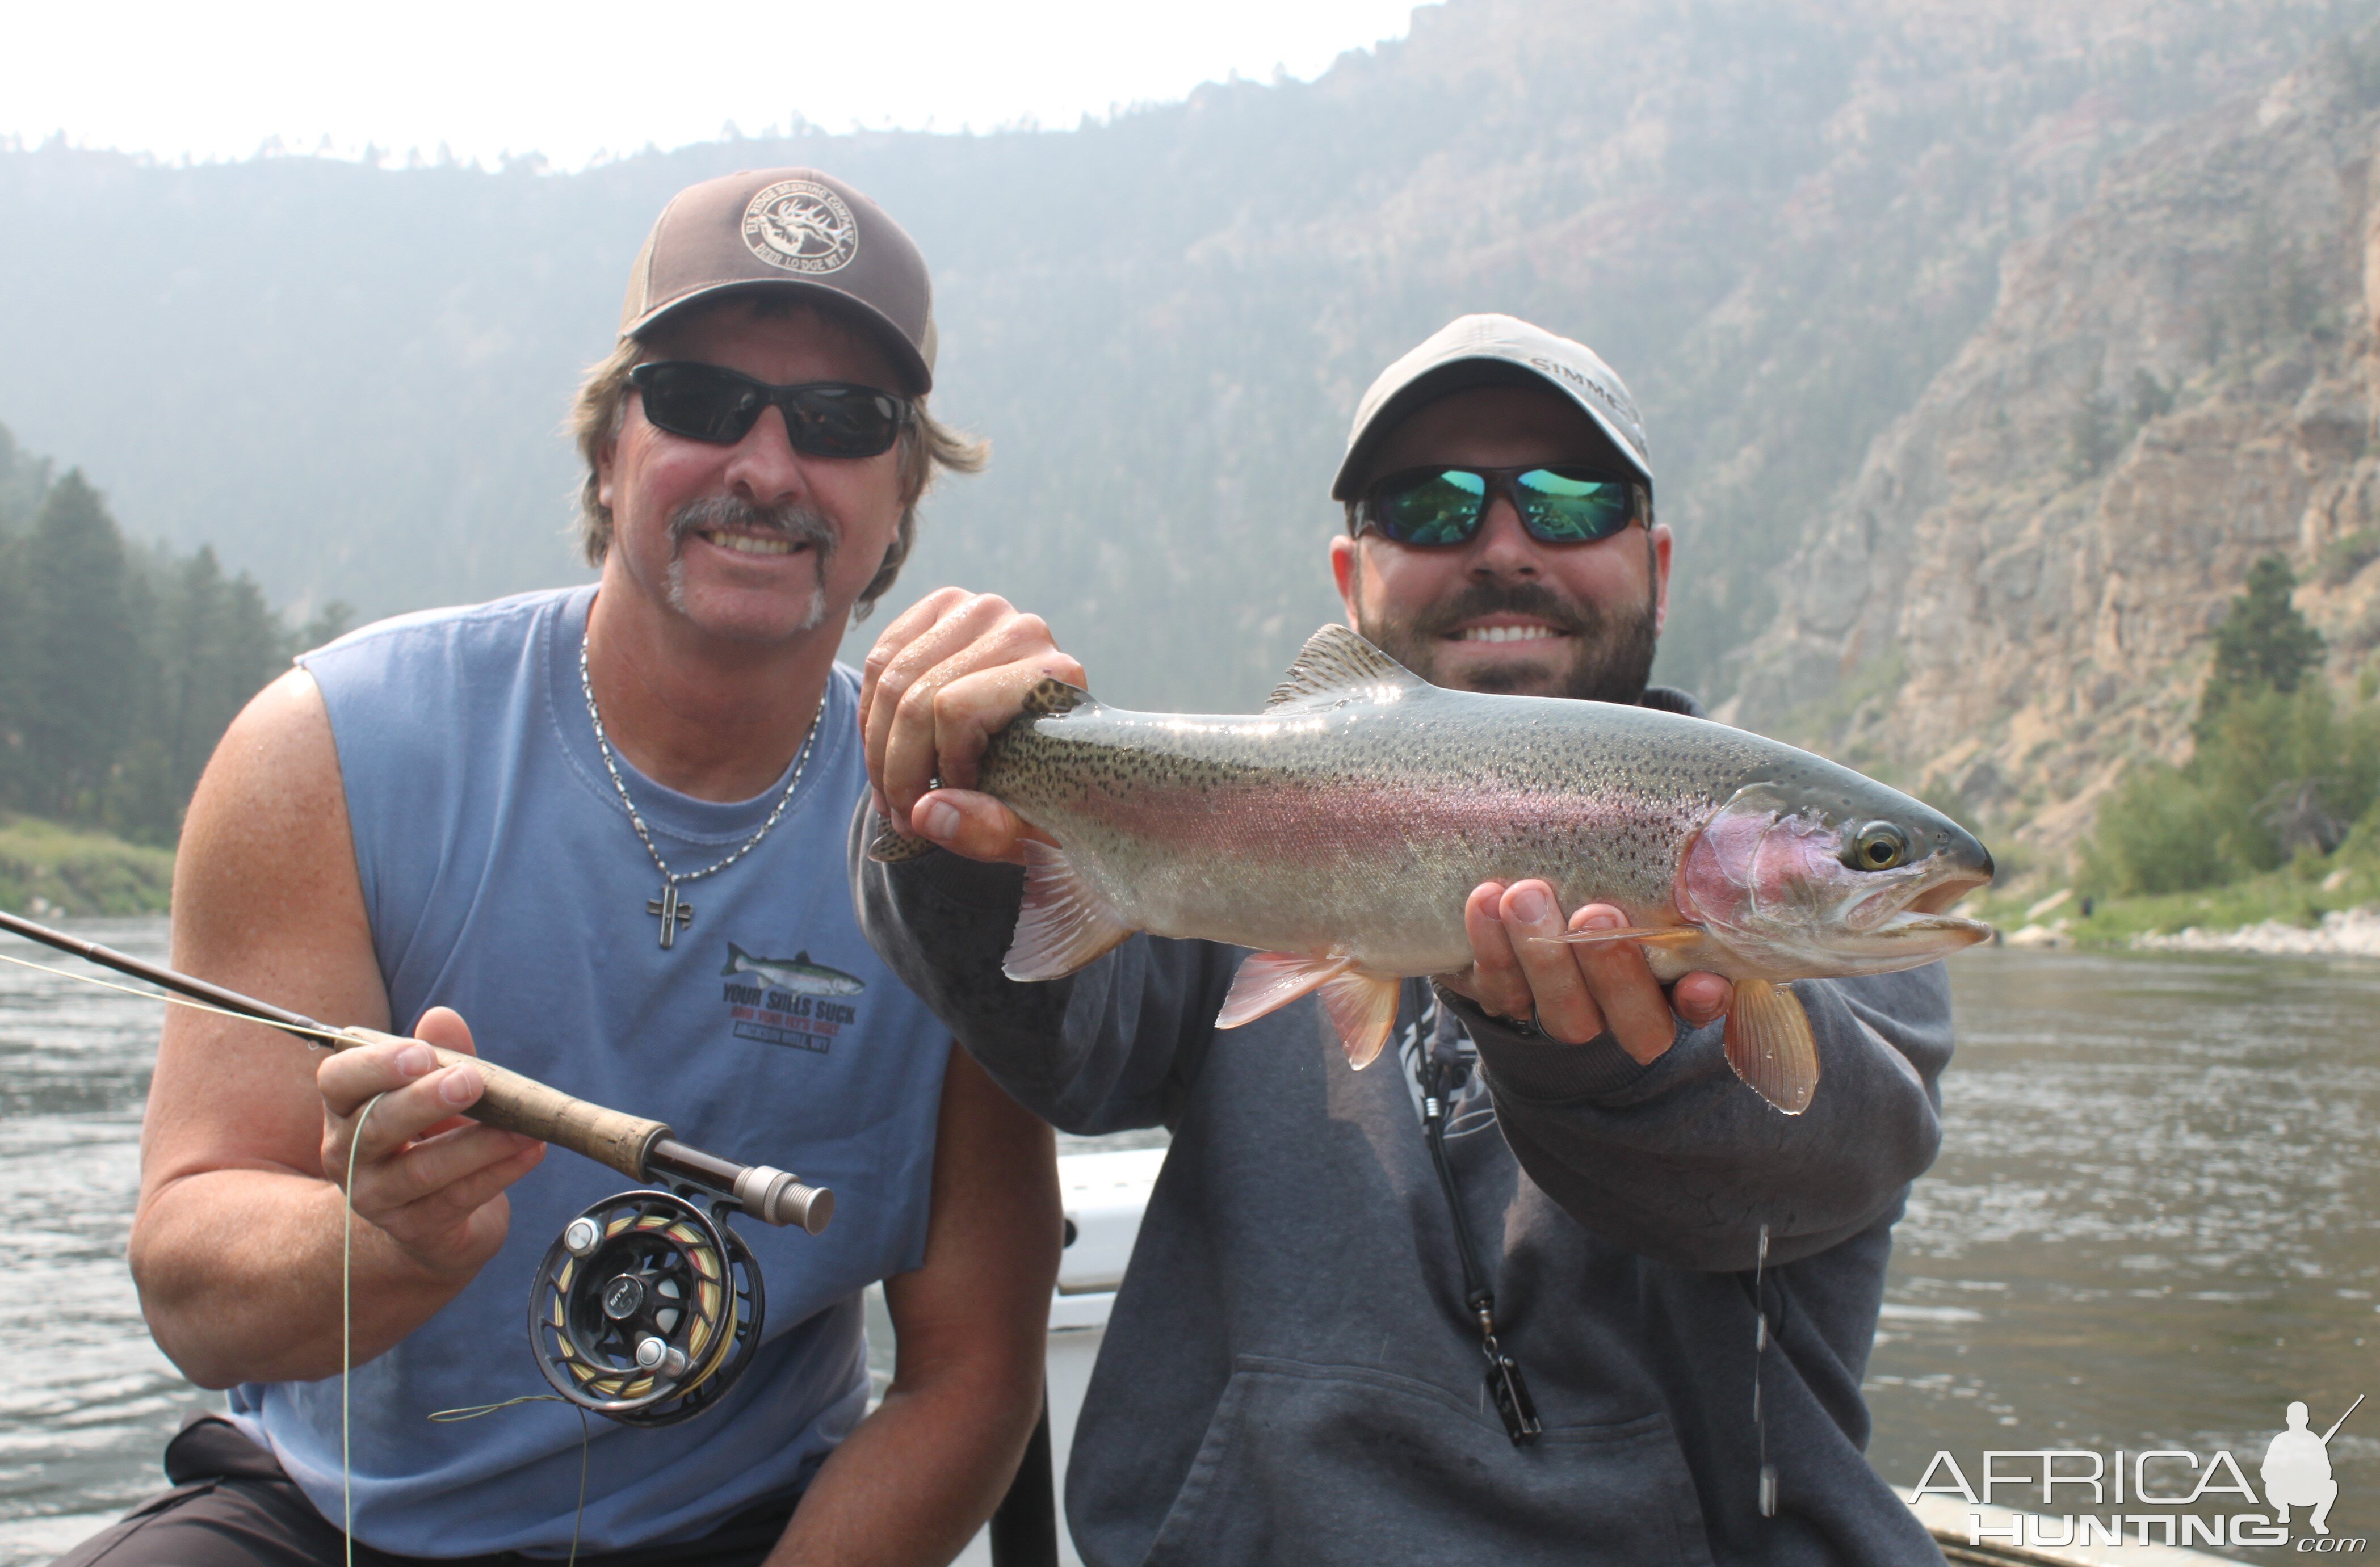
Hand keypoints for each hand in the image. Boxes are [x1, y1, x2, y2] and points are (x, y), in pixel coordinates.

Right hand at [316, 1007, 543, 1277]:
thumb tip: (442, 1017)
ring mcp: (379, 1199)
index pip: (338, 1081)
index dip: (374, 1066)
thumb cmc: (429, 1138)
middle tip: (470, 1080)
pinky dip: (500, 1173)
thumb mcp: (433, 1091)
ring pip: (422, 1170)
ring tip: (523, 1125)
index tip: (420, 1054)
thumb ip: (441, 1054)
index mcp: (346, 1109)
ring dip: (478, 1144)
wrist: (428, 1222)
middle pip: (376, 1127)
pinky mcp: (417, 1231)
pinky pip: (459, 1199)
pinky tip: (532, 1151)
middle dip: (425, 1101)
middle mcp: (349, 1156)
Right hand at [858, 588, 1082, 863]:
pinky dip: (870, 715)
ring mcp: (981, 610)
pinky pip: (880, 658)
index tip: (938, 808)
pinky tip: (885, 752)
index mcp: (1056, 677)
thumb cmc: (1044, 794)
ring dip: (877, 748)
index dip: (935, 767)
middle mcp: (1023, 630)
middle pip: (917, 696)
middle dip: (896, 768)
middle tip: (899, 816)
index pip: (957, 710)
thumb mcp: (1028, 831)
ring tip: (890, 795)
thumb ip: (987, 830)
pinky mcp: (945, 606)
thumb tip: (924, 814)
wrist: (1053, 753)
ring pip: (890, 678)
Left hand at [1436, 880, 1731, 1061]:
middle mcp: (1621, 1008)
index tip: (1701, 981)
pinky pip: (1500, 988)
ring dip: (1545, 955)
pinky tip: (1485, 897)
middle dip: (1615, 971)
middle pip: (1635, 1024)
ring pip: (1565, 1013)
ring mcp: (1563, 1010)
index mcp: (1671, 977)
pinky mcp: (1507, 998)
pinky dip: (1491, 943)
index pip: (1699, 1004)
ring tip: (1526, 895)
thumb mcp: (1636, 863)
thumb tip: (1716, 845)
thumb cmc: (1596, 866)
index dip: (1701, 1001)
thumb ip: (1670, 867)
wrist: (1515, 883)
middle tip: (1596, 914)